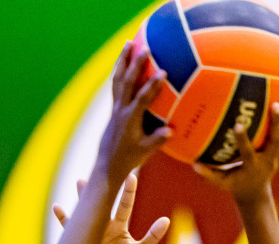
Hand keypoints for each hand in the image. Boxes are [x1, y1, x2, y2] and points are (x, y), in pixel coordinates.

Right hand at [54, 173, 169, 243]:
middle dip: (102, 188)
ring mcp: (92, 232)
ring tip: (80, 181)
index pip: (125, 205)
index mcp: (120, 226)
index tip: (131, 175)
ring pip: (87, 211)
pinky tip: (57, 208)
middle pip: (103, 203)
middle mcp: (105, 225)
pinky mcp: (82, 242)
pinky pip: (71, 228)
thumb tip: (166, 220)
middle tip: (100, 171)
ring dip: (83, 198)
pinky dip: (64, 218)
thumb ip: (153, 236)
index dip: (128, 191)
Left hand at [93, 42, 170, 186]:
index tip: (162, 72)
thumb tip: (171, 131)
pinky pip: (116, 85)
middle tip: (145, 48)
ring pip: (118, 79)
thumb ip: (157, 140)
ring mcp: (116, 107)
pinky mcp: (114, 108)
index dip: (152, 86)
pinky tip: (123, 61)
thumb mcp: (145, 151)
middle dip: (136, 64)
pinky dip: (119, 71)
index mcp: (130, 119)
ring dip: (123, 61)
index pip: (142, 99)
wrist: (107, 165)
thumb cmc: (129, 159)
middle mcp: (120, 110)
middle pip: (127, 83)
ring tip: (128, 43)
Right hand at [193, 97, 278, 206]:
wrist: (256, 192)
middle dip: (277, 123)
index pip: (248, 153)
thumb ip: (208, 174)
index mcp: (253, 166)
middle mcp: (269, 160)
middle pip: (276, 141)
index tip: (237, 124)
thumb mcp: (221, 182)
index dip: (243, 140)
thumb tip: (193, 164)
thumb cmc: (235, 183)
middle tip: (276, 104)